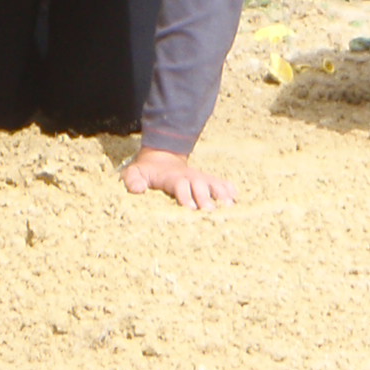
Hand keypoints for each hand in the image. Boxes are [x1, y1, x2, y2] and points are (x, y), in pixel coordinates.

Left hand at [122, 147, 237, 209]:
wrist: (162, 157)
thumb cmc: (146, 171)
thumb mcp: (133, 172)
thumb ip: (132, 180)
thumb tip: (138, 190)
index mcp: (171, 177)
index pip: (180, 185)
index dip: (185, 195)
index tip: (190, 208)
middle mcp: (189, 176)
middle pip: (200, 186)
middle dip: (206, 198)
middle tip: (211, 212)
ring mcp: (199, 177)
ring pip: (213, 184)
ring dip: (222, 194)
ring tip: (230, 206)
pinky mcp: (206, 180)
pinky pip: (220, 182)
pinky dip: (229, 189)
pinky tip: (237, 198)